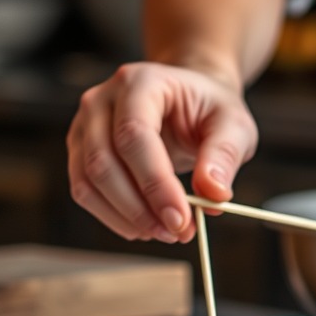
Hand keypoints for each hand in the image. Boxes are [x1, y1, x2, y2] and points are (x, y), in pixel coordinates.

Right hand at [66, 62, 256, 241]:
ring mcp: (85, 125)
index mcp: (141, 82)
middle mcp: (102, 99)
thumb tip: (213, 196)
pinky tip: (144, 226)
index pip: (135, 136)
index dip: (155, 183)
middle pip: (104, 161)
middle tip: (177, 233)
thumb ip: (224, 156)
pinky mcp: (81, 150)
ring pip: (88, 181)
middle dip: (140, 208)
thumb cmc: (210, 108)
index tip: (180, 219)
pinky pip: (85, 190)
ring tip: (165, 232)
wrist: (191, 99)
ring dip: (125, 217)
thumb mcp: (234, 124)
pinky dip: (113, 216)